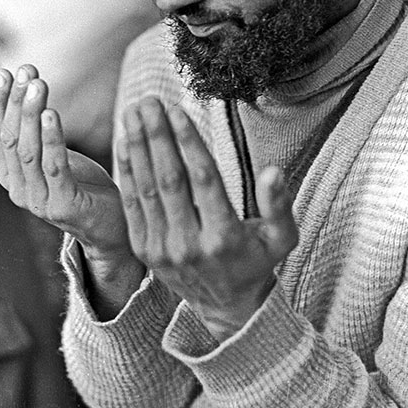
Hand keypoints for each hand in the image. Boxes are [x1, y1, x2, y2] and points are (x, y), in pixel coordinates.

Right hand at [0, 64, 131, 261]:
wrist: (114, 227)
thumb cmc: (85, 186)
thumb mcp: (55, 156)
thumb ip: (37, 133)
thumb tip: (27, 85)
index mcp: (12, 176)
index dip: (0, 102)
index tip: (4, 71)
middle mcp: (19, 190)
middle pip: (11, 139)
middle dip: (16, 102)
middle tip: (26, 72)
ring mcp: (39, 201)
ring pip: (29, 152)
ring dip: (31, 115)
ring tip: (37, 85)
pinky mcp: (64, 207)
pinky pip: (55, 167)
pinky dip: (52, 139)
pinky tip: (52, 114)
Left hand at [117, 98, 298, 340]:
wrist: (226, 307)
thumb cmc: (257, 261)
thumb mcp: (281, 238)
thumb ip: (279, 204)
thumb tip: (273, 171)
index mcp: (224, 237)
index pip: (203, 180)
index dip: (188, 142)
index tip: (177, 110)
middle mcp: (190, 244)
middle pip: (170, 179)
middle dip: (157, 135)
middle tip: (149, 100)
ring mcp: (163, 249)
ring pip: (147, 188)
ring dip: (138, 146)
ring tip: (134, 112)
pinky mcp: (145, 251)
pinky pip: (133, 205)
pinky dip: (128, 171)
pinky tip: (126, 142)